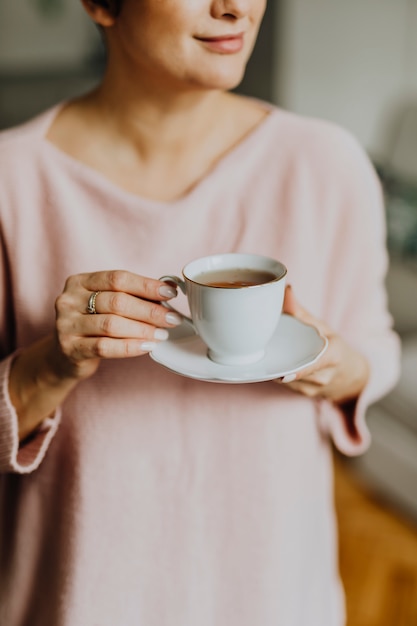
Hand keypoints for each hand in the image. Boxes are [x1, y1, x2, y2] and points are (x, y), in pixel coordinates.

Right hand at [53, 269, 180, 380]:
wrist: (64, 355)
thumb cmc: (93, 323)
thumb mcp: (107, 303)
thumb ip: (133, 295)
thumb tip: (170, 287)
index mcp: (80, 281)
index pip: (118, 278)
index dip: (146, 285)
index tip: (171, 292)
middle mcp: (69, 300)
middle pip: (117, 301)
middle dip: (150, 310)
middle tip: (172, 318)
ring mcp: (66, 324)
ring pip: (111, 324)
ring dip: (142, 329)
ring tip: (162, 334)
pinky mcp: (70, 348)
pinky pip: (105, 347)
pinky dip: (130, 347)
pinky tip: (147, 346)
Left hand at [275, 286, 368, 403]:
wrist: (349, 375)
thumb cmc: (332, 345)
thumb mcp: (322, 326)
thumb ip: (300, 311)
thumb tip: (285, 290)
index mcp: (334, 355)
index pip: (318, 363)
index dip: (300, 369)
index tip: (284, 374)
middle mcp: (324, 375)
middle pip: (295, 370)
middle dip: (278, 360)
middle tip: (262, 347)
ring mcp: (314, 388)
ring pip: (287, 378)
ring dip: (275, 366)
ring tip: (269, 351)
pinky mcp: (304, 394)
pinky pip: (285, 383)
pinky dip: (277, 372)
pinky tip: (274, 361)